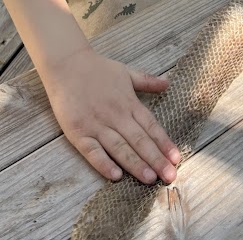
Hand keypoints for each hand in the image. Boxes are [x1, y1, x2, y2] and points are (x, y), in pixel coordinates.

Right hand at [42, 47, 180, 183]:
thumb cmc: (97, 69)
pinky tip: (116, 176)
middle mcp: (115, 115)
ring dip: (135, 164)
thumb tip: (168, 83)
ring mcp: (96, 124)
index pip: (150, 126)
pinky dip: (104, 163)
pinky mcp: (78, 132)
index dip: (164, 143)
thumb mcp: (125, 72)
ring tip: (150, 178)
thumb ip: (146, 81)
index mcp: (128, 102)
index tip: (176, 158)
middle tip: (170, 175)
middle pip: (139, 140)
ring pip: (119, 148)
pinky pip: (92, 151)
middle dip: (156, 159)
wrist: (66, 64)